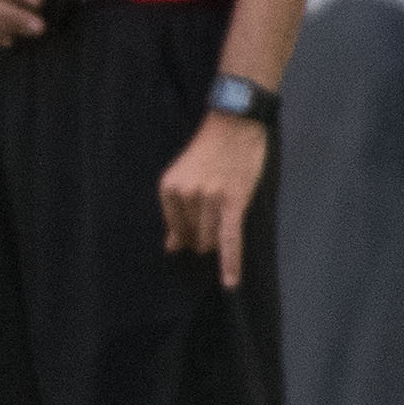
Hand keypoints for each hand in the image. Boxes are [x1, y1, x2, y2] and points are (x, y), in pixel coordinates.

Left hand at [159, 110, 271, 289]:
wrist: (234, 122)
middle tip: (216, 218)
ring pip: (211, 240)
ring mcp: (209, 200)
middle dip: (204, 237)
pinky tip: (230, 282)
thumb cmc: (209, 148)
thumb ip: (175, 213)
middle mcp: (186, 195)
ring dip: (217, 242)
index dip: (189, 235)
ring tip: (224, 220)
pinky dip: (230, 264)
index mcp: (169, 188)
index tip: (198, 231)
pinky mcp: (234, 203)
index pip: (176, 230)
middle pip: (195, 236)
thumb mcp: (183, 176)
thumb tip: (171, 247)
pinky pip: (230, 240)